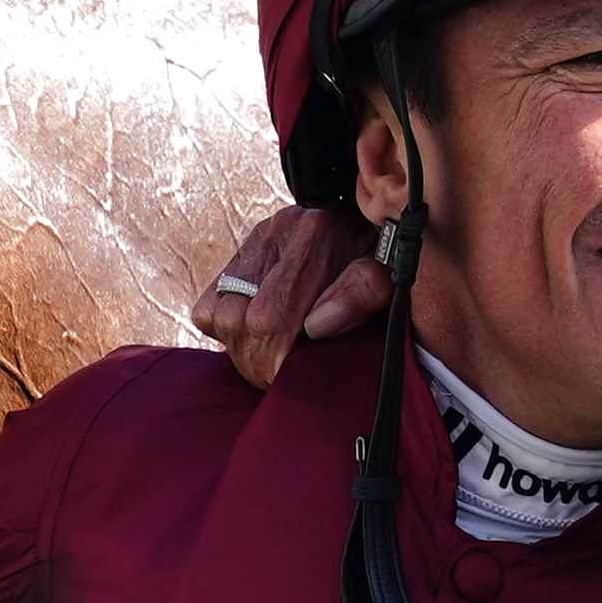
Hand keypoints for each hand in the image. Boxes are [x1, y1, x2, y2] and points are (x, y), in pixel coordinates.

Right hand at [194, 202, 382, 387]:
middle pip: (239, 319)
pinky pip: (208, 305)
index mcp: (319, 234)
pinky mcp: (244, 248)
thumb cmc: (388, 259)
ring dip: (240, 347)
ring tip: (269, 359)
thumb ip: (361, 295)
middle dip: (256, 360)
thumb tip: (315, 326)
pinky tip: (255, 335)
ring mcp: (259, 237)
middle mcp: (280, 229)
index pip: (270, 315)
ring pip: (219, 312)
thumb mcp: (392, 277)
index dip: (273, 359)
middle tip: (279, 376)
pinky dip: (223, 329)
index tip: (287, 376)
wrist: (377, 226)